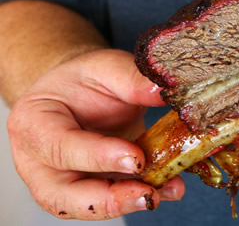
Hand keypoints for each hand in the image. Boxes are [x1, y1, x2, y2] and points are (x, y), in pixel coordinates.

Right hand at [6, 49, 184, 219]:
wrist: (84, 94)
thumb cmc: (85, 81)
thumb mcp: (106, 66)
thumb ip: (131, 78)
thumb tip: (162, 90)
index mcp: (33, 123)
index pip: (58, 147)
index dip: (97, 157)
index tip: (136, 158)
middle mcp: (39, 161)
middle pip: (61, 195)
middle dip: (106, 200)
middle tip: (147, 194)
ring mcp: (63, 181)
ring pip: (85, 207)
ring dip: (125, 204)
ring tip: (163, 192)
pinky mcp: (91, 191)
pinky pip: (111, 201)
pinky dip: (140, 197)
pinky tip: (170, 187)